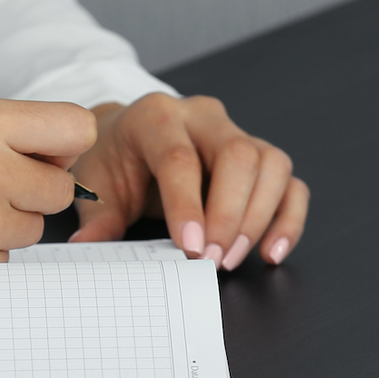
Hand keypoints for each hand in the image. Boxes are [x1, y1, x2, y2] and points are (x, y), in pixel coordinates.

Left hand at [68, 93, 308, 268]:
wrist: (128, 136)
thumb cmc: (114, 159)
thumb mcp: (96, 185)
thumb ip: (97, 217)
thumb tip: (88, 245)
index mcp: (156, 117)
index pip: (179, 157)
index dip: (188, 205)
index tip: (192, 248)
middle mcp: (202, 118)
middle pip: (238, 154)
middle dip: (230, 214)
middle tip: (214, 260)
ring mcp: (237, 133)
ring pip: (271, 164)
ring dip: (259, 218)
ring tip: (233, 259)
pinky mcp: (260, 157)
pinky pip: (290, 184)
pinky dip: (288, 219)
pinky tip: (271, 251)